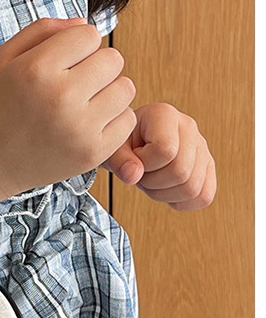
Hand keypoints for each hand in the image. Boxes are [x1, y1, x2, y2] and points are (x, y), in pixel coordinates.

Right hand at [0, 17, 136, 199]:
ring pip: (125, 88)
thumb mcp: (4, 59)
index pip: (89, 35)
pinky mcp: (91, 153)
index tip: (61, 62)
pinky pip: (127, 121)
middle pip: (113, 59)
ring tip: (82, 103)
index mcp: (37, 69)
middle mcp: (60, 97)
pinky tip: (87, 124)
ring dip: (108, 92)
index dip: (77, 45)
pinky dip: (112, 120)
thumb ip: (43, 30)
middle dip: (95, 66)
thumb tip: (87, 24)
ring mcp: (79, 128)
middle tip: (73, 84)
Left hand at [102, 102, 216, 210]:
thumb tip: (133, 175)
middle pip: (181, 172)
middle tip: (140, 173)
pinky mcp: (206, 166)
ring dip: (164, 194)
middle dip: (152, 182)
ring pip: (193, 188)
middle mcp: (188, 127)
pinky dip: (181, 202)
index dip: (144, 164)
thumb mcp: (112, 148)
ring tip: (150, 178)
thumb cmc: (119, 143)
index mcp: (164, 115)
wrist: (128, 143)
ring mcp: (201, 147)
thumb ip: (119, 160)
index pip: (165, 150)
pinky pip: (204, 197)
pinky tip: (164, 189)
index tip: (133, 158)